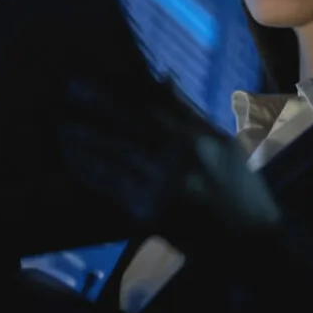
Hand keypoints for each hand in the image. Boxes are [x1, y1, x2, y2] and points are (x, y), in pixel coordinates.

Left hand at [57, 78, 280, 238]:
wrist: (249, 243)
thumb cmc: (240, 188)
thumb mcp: (225, 145)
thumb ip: (190, 112)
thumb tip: (163, 74)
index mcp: (202, 137)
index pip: (158, 102)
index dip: (127, 85)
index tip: (105, 70)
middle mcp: (182, 157)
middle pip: (131, 124)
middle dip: (99, 104)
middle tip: (71, 86)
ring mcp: (164, 185)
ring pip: (115, 155)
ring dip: (86, 139)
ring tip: (63, 125)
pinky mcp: (149, 212)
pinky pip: (111, 186)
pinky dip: (90, 170)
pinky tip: (73, 158)